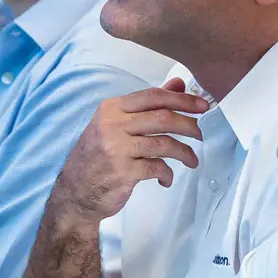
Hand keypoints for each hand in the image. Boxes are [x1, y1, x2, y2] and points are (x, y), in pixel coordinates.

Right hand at [49, 81, 210, 222]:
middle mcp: (112, 125)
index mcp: (111, 109)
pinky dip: (167, 174)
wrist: (75, 194)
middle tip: (201, 133)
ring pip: (164, 143)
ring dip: (184, 152)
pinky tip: (166, 178)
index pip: (153, 96)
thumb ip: (147, 105)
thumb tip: (178, 84)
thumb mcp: (116, 125)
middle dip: (189, 125)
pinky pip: (157, 167)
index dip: (182, 99)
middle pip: (162, 117)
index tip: (202, 105)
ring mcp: (117, 148)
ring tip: (192, 160)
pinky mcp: (124, 172)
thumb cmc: (97, 157)